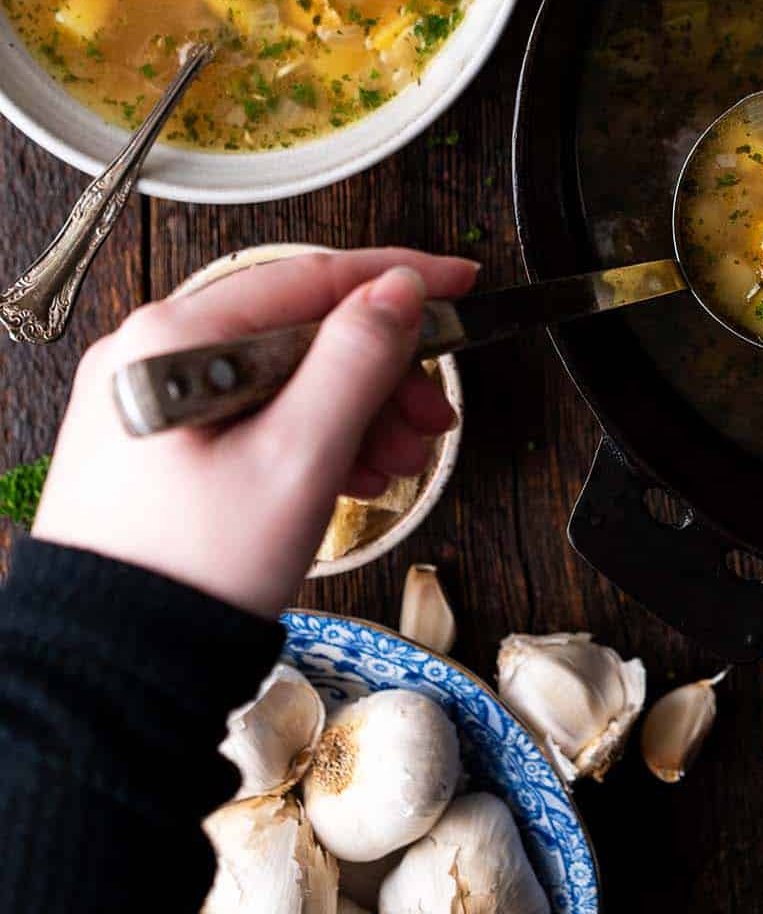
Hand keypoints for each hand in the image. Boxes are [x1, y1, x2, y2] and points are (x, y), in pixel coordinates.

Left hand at [33, 248, 475, 617]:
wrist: (109, 678)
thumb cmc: (189, 578)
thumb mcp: (298, 460)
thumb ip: (355, 362)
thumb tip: (399, 290)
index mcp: (174, 339)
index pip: (310, 277)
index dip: (398, 278)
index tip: (459, 282)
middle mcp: (152, 353)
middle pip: (298, 330)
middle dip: (379, 371)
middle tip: (433, 410)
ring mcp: (150, 398)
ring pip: (280, 374)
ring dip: (353, 410)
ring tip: (400, 459)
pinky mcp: (156, 443)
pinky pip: (251, 413)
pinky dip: (309, 436)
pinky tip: (352, 472)